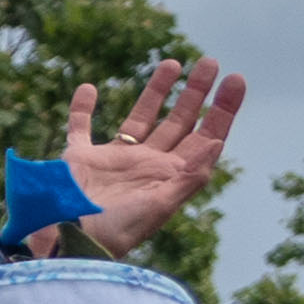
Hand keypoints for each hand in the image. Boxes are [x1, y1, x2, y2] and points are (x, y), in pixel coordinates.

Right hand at [59, 57, 245, 254]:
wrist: (69, 241)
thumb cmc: (117, 230)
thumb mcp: (161, 205)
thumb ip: (189, 175)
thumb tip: (217, 142)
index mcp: (170, 176)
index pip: (204, 137)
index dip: (222, 110)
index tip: (234, 81)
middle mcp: (147, 164)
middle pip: (179, 121)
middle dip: (197, 93)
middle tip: (211, 63)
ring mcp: (114, 159)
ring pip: (141, 117)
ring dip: (157, 91)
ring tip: (173, 63)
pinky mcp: (80, 157)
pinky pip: (81, 126)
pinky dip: (83, 108)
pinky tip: (89, 88)